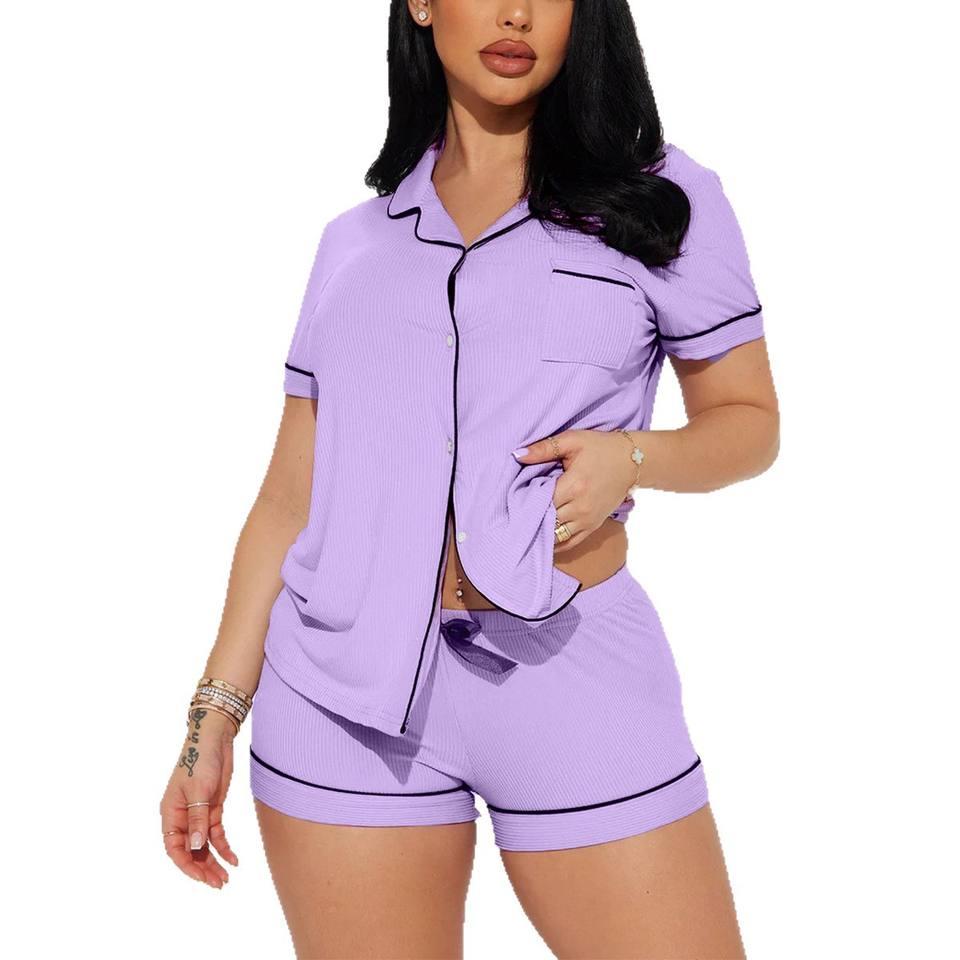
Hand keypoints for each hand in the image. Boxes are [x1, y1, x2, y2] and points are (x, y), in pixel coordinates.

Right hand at [159, 707, 239, 888]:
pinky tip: (233, 859)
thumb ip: (197, 819)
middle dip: (202, 868)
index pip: (174, 848)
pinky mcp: (213, 809)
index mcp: (170, 814)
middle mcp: (182, 817)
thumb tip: (194, 847)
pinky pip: (216, 834)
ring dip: (213, 861)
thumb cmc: (201, 760)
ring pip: (203, 845)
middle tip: (218, 883)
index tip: (201, 878)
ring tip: (226, 878)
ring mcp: (198, 814)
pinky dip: (224, 847)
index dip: (186, 865)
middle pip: (190, 850)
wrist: (215, 739)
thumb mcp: (199, 791)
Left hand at [513, 429, 635, 553]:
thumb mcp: (573, 440)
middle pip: (547, 519)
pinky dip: (555, 544)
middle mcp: (581, 506)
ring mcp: (588, 519)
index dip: (525, 501)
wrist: (633, 461)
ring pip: (556, 534)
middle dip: (531, 516)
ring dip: (541, 531)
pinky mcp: (594, 525)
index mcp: (574, 485)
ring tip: (526, 527)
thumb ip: (544, 448)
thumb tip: (517, 454)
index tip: (514, 497)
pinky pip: (571, 542)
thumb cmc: (601, 448)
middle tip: (514, 513)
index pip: (540, 501)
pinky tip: (542, 540)